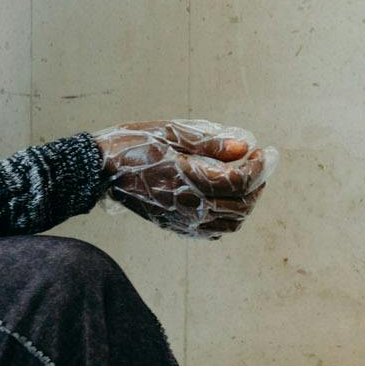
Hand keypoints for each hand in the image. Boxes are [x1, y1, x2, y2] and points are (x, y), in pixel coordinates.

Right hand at [94, 119, 273, 238]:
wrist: (100, 169)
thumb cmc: (135, 144)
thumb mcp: (172, 133)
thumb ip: (210, 143)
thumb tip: (245, 147)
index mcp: (189, 180)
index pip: (240, 182)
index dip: (260, 167)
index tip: (265, 152)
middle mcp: (188, 206)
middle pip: (241, 207)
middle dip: (258, 186)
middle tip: (259, 165)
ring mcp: (181, 220)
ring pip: (229, 224)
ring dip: (245, 204)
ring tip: (246, 182)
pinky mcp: (174, 226)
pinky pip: (211, 232)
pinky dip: (226, 218)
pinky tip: (224, 199)